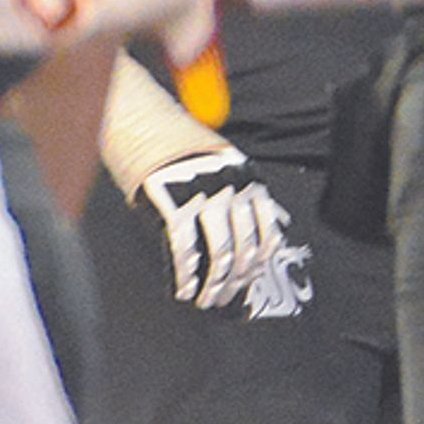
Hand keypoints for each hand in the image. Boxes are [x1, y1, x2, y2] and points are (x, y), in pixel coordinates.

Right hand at [140, 146, 302, 315]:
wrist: (144, 125)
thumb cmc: (182, 147)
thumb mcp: (228, 164)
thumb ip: (252, 194)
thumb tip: (279, 222)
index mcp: (249, 181)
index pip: (266, 234)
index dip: (258, 265)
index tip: (249, 282)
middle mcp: (232, 189)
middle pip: (244, 249)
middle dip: (235, 282)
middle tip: (224, 299)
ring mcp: (203, 196)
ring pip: (219, 253)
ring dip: (213, 284)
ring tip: (205, 299)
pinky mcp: (172, 203)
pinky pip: (184, 248)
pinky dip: (185, 274)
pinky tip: (183, 289)